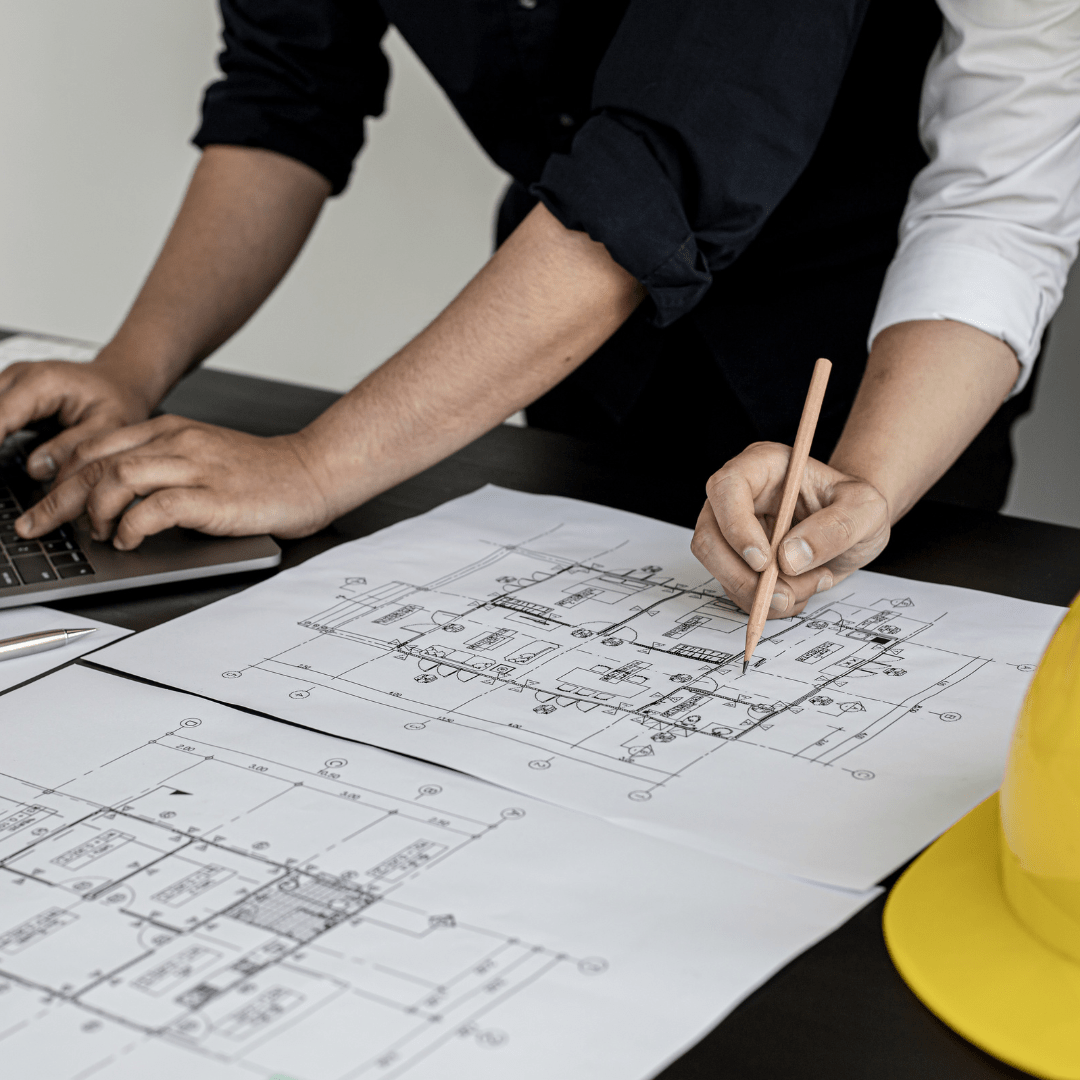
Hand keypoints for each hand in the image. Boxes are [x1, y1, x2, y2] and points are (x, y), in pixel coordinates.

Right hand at [0, 358, 156, 480]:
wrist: (120, 381)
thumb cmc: (118, 399)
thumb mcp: (110, 425)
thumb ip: (74, 447)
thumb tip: (36, 468)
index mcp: (41, 383)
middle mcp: (18, 377)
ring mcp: (9, 382)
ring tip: (2, 472)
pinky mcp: (7, 393)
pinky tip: (2, 460)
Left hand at [13, 416, 334, 547]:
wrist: (313, 473)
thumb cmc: (265, 475)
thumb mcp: (205, 459)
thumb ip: (164, 469)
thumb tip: (117, 501)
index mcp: (171, 431)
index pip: (94, 445)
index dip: (59, 475)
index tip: (43, 501)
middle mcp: (176, 442)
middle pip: (93, 462)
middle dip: (56, 498)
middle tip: (37, 525)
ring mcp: (194, 467)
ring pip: (114, 479)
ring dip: (94, 511)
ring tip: (99, 534)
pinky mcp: (211, 496)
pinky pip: (152, 508)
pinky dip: (131, 527)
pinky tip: (131, 540)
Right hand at [691, 441, 889, 617]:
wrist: (854, 528)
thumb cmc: (856, 507)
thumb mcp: (866, 510)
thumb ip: (836, 528)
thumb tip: (789, 556)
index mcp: (763, 466)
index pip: (726, 488)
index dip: (736, 527)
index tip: (764, 561)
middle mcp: (739, 497)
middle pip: (709, 536)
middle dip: (744, 576)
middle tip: (786, 594)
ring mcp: (732, 531)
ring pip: (720, 570)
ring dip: (764, 594)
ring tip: (813, 583)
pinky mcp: (737, 561)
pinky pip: (736, 590)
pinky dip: (768, 603)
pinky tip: (801, 588)